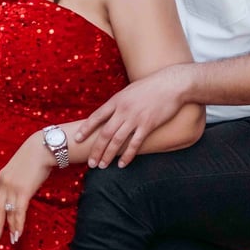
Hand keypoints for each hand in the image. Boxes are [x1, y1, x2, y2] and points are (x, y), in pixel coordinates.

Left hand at [0, 135, 52, 244]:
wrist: (42, 147)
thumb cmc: (34, 154)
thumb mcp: (19, 166)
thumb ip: (15, 177)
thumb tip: (19, 185)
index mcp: (1, 177)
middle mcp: (3, 184)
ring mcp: (12, 188)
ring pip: (8, 213)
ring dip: (9, 229)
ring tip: (10, 241)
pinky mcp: (23, 192)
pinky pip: (18, 213)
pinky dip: (18, 225)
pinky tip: (18, 234)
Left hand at [75, 66, 190, 168]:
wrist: (172, 84)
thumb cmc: (152, 86)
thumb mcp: (130, 90)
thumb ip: (120, 102)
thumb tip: (111, 112)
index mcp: (117, 100)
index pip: (96, 116)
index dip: (86, 129)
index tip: (77, 139)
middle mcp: (123, 110)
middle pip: (105, 133)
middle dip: (96, 149)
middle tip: (90, 162)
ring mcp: (135, 118)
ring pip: (117, 141)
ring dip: (108, 155)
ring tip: (102, 165)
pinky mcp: (148, 125)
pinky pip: (135, 144)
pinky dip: (127, 156)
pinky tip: (122, 164)